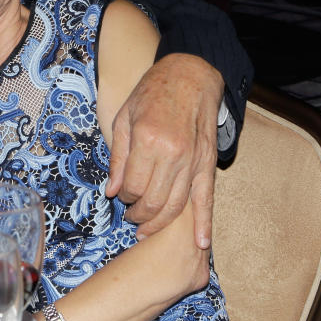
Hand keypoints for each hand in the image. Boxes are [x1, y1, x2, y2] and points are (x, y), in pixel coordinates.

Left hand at [105, 53, 221, 248]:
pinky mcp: (208, 163)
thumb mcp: (124, 118)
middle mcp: (173, 153)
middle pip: (154, 200)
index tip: (120, 195)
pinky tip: (201, 244)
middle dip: (139, 215)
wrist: (190, 76)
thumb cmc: (151, 94)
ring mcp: (193, 160)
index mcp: (148, 140)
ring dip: (160, 222)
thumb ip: (118, 157)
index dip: (124, 196)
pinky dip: (203, 224)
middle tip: (131, 217)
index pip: (133, 186)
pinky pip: (206, 199)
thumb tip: (112, 191)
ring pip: (177, 205)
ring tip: (146, 228)